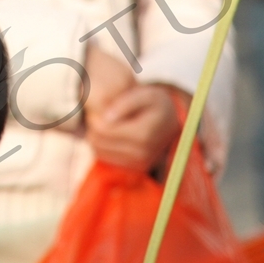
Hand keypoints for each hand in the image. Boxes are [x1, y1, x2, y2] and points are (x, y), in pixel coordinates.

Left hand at [84, 55, 180, 171]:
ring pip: (100, 151)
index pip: (106, 129)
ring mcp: (140, 163)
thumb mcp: (145, 94)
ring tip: (102, 122)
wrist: (170, 121)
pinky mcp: (135, 168)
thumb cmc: (155, 103)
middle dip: (93, 127)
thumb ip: (125, 103)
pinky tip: (108, 134)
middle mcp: (143, 153)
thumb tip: (106, 117)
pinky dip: (102, 146)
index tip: (98, 108)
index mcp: (144, 133)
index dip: (96, 117)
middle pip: (101, 141)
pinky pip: (107, 158)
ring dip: (95, 137)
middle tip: (96, 115)